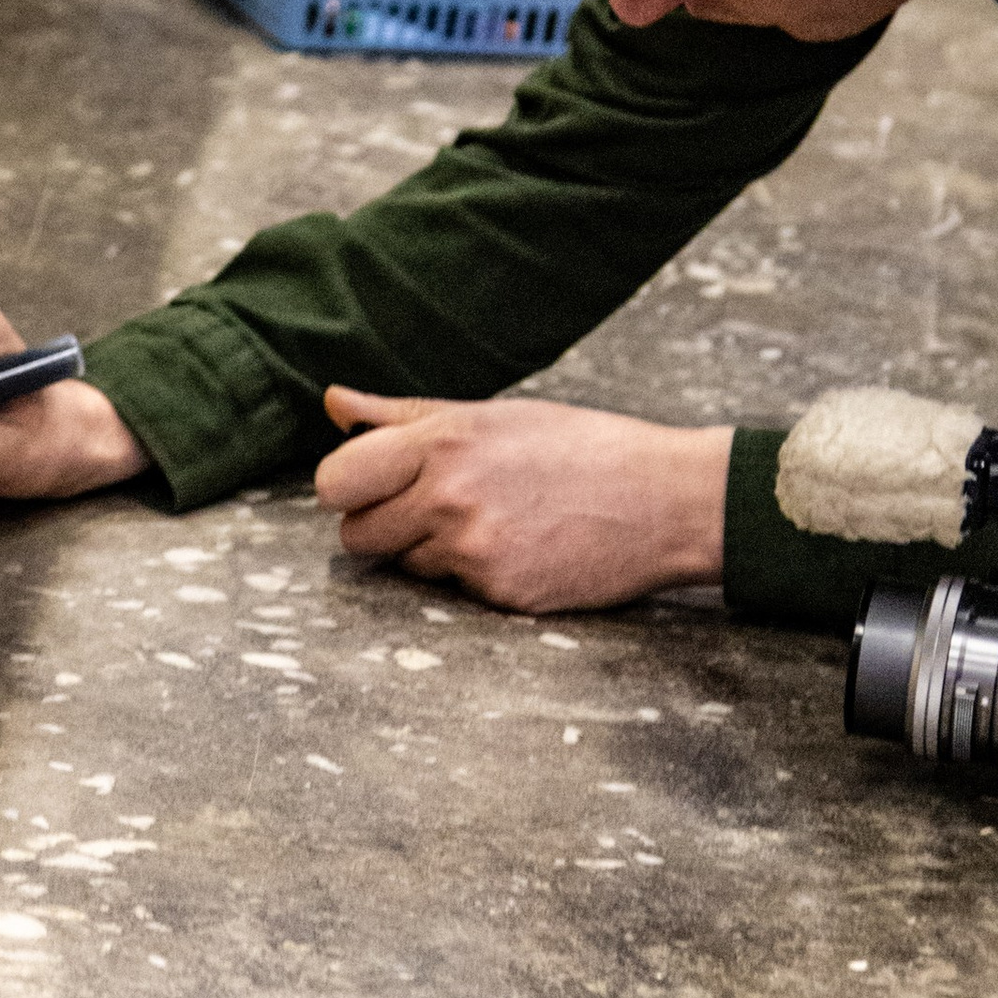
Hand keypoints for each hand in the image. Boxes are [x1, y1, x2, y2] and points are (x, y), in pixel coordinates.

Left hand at [318, 387, 729, 610]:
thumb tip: (334, 402)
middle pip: (356, 535)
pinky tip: (523, 547)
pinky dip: (478, 575)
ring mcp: (473, 551)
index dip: (348, 487)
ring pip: (406, 566)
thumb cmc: (580, 447)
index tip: (374, 484)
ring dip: (432, 551)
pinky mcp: (499, 595)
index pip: (335, 480)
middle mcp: (449, 497)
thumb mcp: (492, 416)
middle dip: (382, 526)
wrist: (664, 499)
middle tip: (433, 508)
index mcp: (443, 442)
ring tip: (495, 521)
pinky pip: (455, 592)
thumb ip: (404, 416)